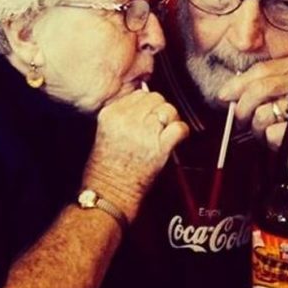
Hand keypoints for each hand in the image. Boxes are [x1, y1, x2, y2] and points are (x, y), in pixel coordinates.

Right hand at [83, 90, 188, 222]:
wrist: (109, 193)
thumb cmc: (106, 167)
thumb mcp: (106, 131)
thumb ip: (124, 114)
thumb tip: (146, 103)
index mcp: (111, 114)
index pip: (140, 94)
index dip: (148, 104)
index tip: (149, 115)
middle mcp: (127, 120)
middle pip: (156, 99)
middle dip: (160, 110)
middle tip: (158, 125)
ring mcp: (144, 133)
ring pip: (168, 110)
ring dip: (171, 120)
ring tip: (164, 133)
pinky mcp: (159, 147)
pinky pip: (179, 127)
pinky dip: (182, 132)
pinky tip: (175, 139)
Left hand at [216, 51, 287, 149]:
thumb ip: (267, 85)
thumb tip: (231, 91)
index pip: (261, 70)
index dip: (237, 84)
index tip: (224, 95)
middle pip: (258, 90)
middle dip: (242, 109)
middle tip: (240, 120)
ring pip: (261, 113)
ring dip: (258, 129)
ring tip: (269, 131)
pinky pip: (271, 133)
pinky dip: (271, 141)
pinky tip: (283, 140)